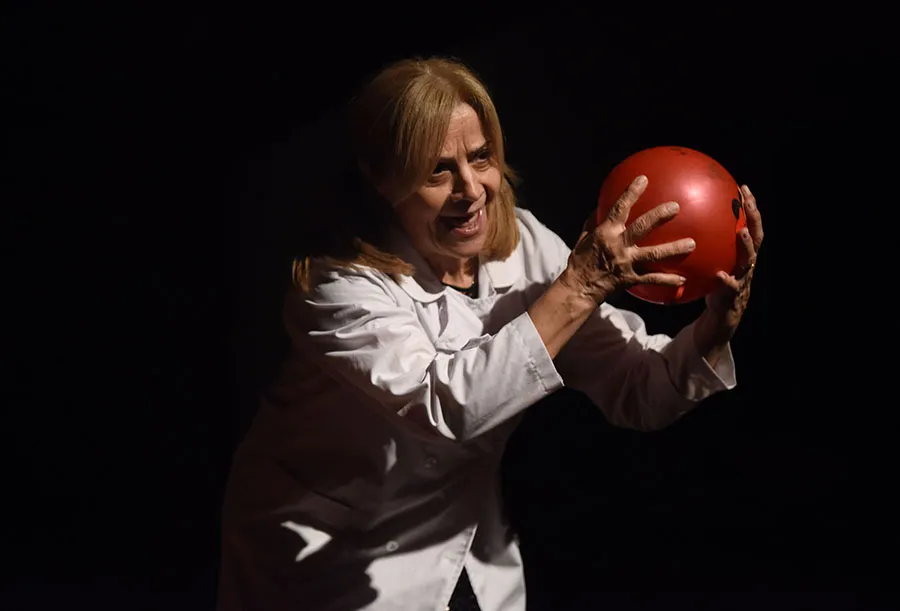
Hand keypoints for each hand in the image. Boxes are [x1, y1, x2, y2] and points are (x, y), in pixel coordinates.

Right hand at [562, 175, 696, 304]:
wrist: (578, 288)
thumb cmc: (580, 262)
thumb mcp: (583, 239)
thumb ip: (593, 223)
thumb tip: (600, 207)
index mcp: (605, 233)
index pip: (619, 209)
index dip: (631, 193)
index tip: (643, 179)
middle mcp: (617, 246)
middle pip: (641, 227)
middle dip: (659, 216)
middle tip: (675, 207)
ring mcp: (626, 263)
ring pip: (653, 254)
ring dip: (673, 248)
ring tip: (691, 244)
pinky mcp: (630, 278)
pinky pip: (652, 279)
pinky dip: (668, 280)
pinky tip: (683, 280)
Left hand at [703, 184, 764, 341]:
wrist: (720, 318)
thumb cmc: (712, 286)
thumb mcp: (710, 264)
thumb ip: (704, 247)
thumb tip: (684, 223)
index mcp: (741, 255)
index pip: (750, 225)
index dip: (750, 208)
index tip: (743, 188)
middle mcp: (746, 264)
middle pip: (757, 237)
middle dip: (754, 218)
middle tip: (747, 202)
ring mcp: (742, 280)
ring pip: (749, 261)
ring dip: (747, 246)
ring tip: (742, 232)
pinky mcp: (732, 297)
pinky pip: (730, 288)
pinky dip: (726, 281)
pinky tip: (719, 274)